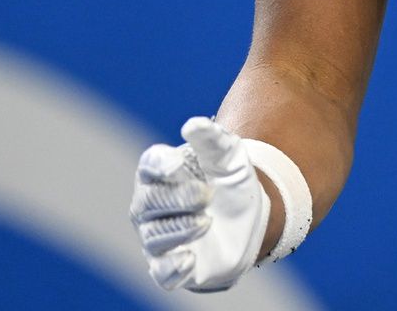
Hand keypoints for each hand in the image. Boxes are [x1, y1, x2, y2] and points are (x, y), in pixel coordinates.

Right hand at [130, 116, 270, 291]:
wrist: (247, 221)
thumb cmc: (230, 183)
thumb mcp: (231, 158)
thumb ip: (214, 139)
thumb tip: (193, 125)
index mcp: (161, 172)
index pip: (149, 165)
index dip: (158, 165)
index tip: (175, 165)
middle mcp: (150, 205)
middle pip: (149, 201)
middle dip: (178, 198)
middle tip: (207, 194)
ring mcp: (157, 237)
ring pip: (154, 236)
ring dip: (181, 229)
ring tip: (207, 222)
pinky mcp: (169, 265)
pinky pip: (162, 272)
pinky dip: (172, 268)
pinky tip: (189, 259)